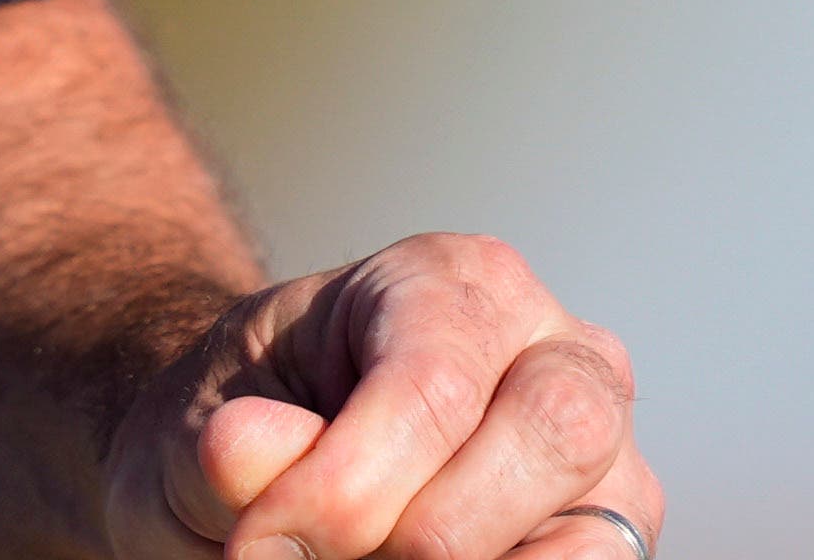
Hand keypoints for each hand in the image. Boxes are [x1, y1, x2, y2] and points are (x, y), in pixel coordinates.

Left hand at [105, 230, 651, 559]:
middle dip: (431, 530)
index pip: (433, 386)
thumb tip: (246, 453)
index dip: (347, 488)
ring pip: (596, 530)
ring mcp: (601, 447)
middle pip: (554, 430)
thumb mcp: (202, 428)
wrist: (265, 472)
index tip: (257, 547)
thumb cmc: (243, 432)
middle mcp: (554, 345)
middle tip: (328, 557)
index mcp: (450, 281)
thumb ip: (229, 447)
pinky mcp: (612, 530)